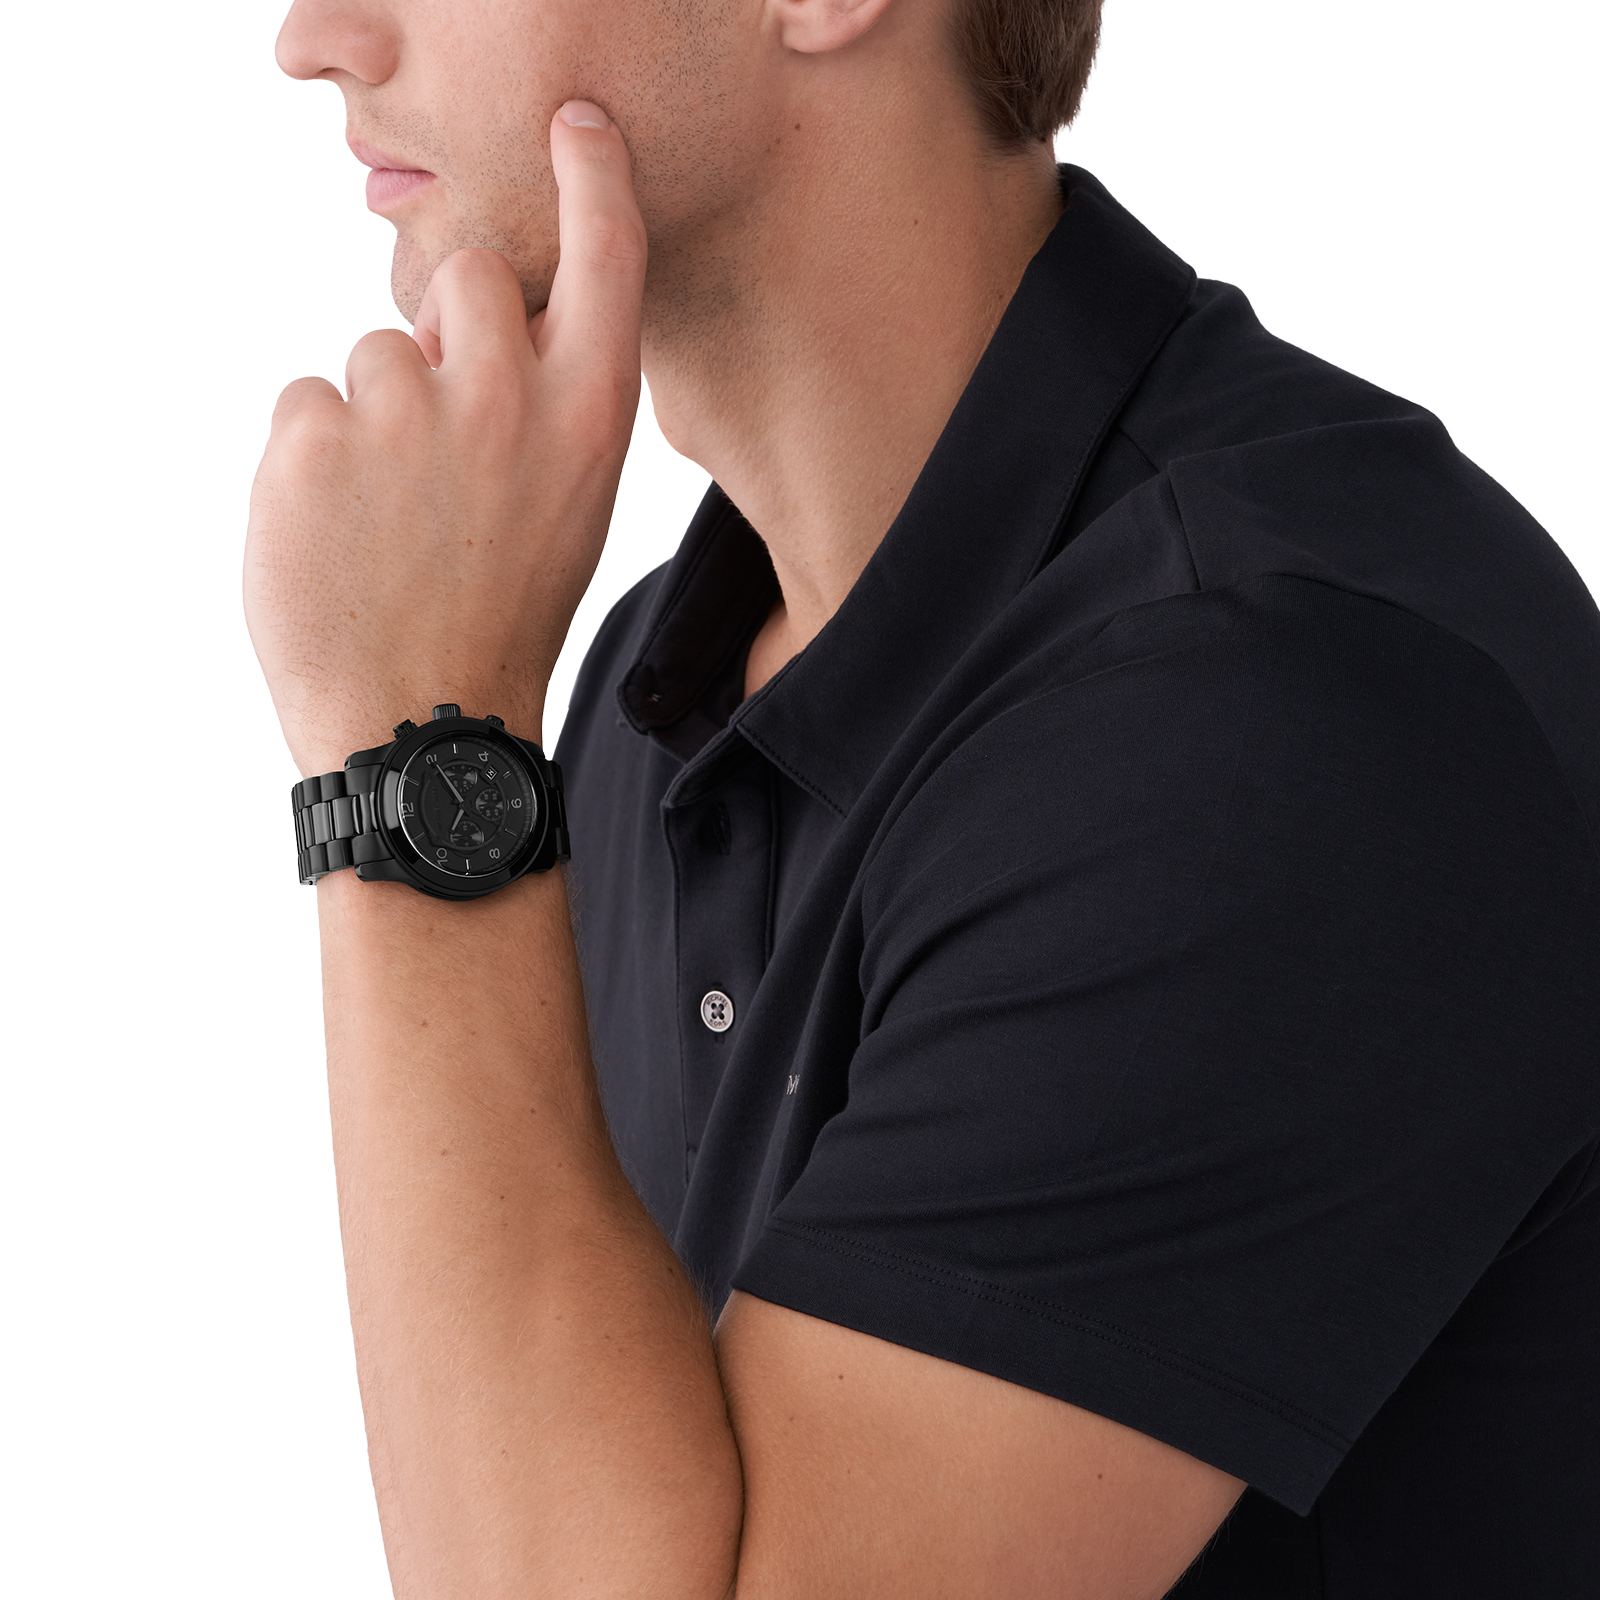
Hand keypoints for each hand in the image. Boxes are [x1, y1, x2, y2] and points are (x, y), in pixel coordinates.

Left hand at [244, 102, 645, 774]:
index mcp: (587, 417)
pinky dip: (317, 460)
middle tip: (442, 431)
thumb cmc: (502, 615)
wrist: (424, 721)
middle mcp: (506, 396)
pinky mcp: (312, 439)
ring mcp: (405, 414)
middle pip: (466, 275)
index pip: (606, 257)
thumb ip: (544, 406)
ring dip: (377, 417)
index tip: (575, 128)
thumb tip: (465, 332)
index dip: (593, 179)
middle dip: (447, 328)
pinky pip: (308, 404)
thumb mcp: (570, 505)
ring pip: (375, 353)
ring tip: (393, 518)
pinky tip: (344, 532)